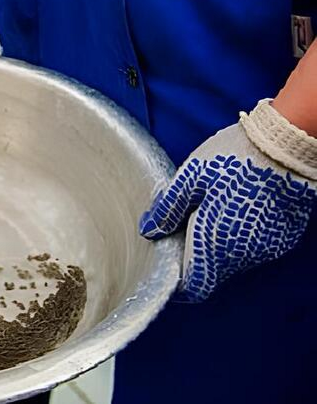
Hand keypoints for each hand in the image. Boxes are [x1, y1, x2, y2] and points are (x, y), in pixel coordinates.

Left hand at [140, 100, 316, 301]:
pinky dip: (241, 234)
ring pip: (234, 259)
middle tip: (186, 224)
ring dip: (219, 243)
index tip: (169, 262)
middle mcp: (242, 254)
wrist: (283, 146)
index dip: (179, 281)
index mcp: (214, 243)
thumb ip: (167, 209)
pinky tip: (236, 206)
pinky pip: (254, 246)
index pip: (195, 286)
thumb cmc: (233, 159)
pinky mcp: (282, 238)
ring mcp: (266, 248)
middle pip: (213, 271)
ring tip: (212, 208)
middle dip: (196, 254)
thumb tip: (149, 231)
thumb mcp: (189, 178)